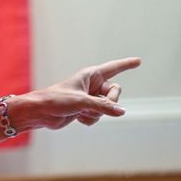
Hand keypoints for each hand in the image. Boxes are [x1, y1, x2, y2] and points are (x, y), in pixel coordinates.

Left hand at [10, 57, 140, 131]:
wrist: (41, 112)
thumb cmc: (57, 100)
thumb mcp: (82, 101)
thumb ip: (103, 106)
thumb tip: (122, 112)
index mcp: (90, 75)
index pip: (113, 68)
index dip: (126, 64)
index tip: (139, 60)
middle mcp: (92, 85)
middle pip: (115, 92)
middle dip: (109, 102)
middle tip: (93, 105)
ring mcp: (89, 98)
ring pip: (108, 108)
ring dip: (96, 113)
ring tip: (79, 110)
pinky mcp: (85, 109)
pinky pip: (99, 117)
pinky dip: (90, 119)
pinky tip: (77, 117)